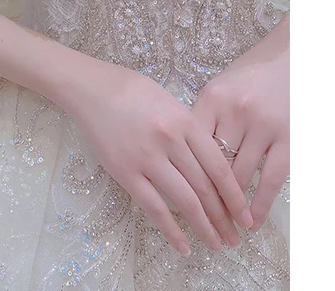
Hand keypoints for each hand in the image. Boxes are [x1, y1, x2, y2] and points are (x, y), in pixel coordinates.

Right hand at [57, 58, 253, 255]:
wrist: (88, 88)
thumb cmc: (129, 89)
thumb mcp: (167, 100)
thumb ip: (188, 128)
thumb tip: (207, 163)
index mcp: (184, 120)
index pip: (219, 166)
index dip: (235, 196)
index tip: (246, 215)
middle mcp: (169, 141)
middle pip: (205, 187)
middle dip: (224, 217)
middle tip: (236, 237)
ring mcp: (146, 158)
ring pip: (185, 201)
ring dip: (205, 227)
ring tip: (217, 244)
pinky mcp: (124, 172)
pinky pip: (153, 207)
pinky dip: (171, 230)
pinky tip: (184, 246)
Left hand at [190, 15, 289, 232]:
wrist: (289, 59)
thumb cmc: (247, 76)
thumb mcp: (217, 89)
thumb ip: (200, 119)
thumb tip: (178, 156)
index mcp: (212, 98)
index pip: (189, 145)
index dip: (180, 172)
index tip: (170, 196)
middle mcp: (236, 112)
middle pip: (212, 164)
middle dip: (202, 198)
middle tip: (195, 223)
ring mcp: (264, 126)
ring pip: (239, 176)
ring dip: (229, 207)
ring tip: (219, 229)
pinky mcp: (288, 139)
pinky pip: (271, 179)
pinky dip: (259, 204)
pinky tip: (250, 222)